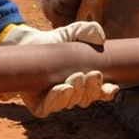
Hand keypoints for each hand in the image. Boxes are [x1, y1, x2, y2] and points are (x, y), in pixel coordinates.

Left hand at [0, 22, 119, 117]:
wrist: (27, 44)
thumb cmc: (53, 42)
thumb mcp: (71, 33)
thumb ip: (87, 30)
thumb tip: (100, 38)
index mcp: (85, 81)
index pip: (100, 93)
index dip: (107, 92)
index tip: (111, 86)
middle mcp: (72, 93)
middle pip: (87, 99)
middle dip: (92, 90)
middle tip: (91, 74)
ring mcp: (56, 100)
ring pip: (71, 103)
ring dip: (77, 93)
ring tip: (76, 77)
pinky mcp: (39, 105)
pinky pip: (50, 108)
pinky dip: (58, 100)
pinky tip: (63, 88)